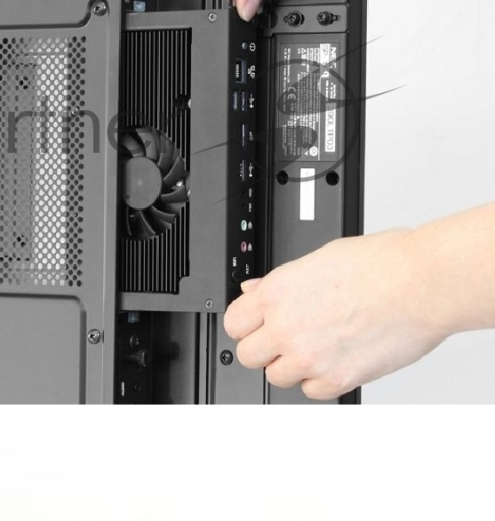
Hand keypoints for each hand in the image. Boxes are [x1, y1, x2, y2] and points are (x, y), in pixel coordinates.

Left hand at [223, 228, 447, 399]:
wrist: (419, 284)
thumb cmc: (377, 264)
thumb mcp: (314, 259)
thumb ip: (278, 283)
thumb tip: (254, 290)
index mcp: (276, 294)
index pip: (233, 323)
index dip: (244, 324)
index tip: (254, 324)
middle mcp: (286, 328)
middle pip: (248, 355)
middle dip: (262, 347)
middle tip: (282, 338)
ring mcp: (310, 357)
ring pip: (276, 377)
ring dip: (289, 366)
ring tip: (312, 348)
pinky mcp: (338, 379)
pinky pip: (311, 392)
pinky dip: (318, 380)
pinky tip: (332, 360)